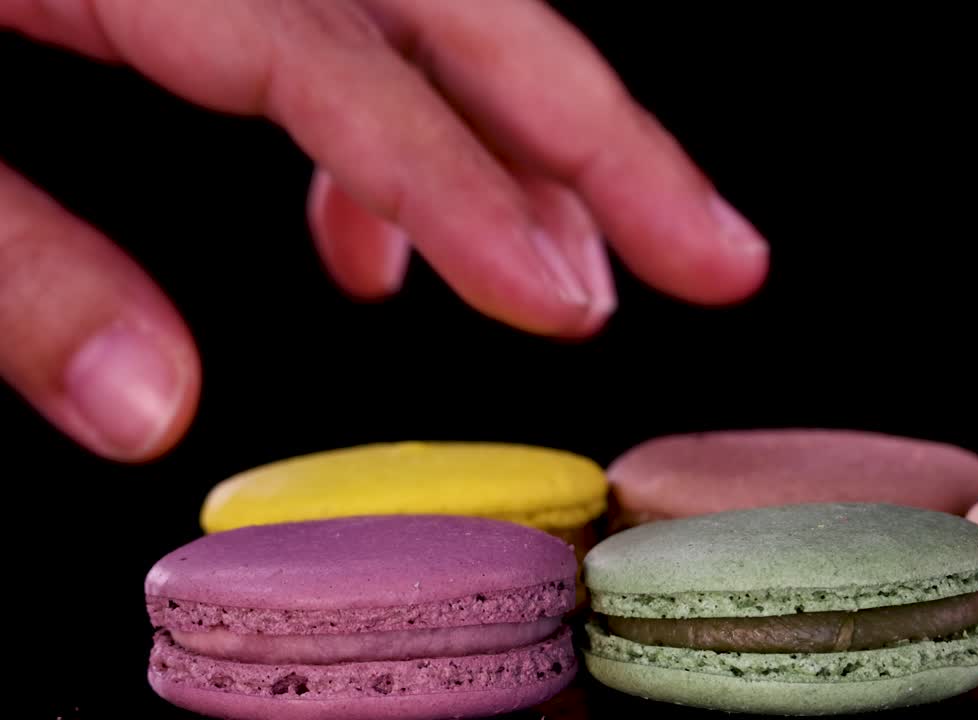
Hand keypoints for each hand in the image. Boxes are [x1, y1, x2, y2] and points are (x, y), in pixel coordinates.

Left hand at [0, 1, 768, 462]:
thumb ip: (5, 258)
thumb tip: (148, 404)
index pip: (329, 56)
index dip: (459, 183)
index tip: (568, 296)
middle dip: (597, 134)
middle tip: (717, 247)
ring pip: (414, 10)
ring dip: (507, 144)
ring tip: (568, 269)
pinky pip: (324, 25)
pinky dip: (378, 135)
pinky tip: (376, 228)